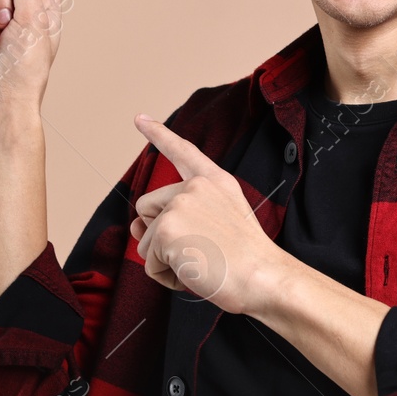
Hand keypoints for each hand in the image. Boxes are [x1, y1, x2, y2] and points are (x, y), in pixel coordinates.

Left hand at [129, 113, 293, 314]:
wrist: (262, 277)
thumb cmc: (246, 260)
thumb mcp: (219, 224)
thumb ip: (180, 216)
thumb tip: (134, 225)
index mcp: (215, 182)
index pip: (183, 152)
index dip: (159, 134)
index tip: (140, 118)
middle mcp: (195, 187)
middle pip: (147, 207)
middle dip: (159, 233)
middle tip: (196, 249)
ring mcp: (179, 205)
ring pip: (145, 237)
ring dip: (165, 259)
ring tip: (201, 262)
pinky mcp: (165, 228)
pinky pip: (149, 261)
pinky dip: (166, 275)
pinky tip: (194, 272)